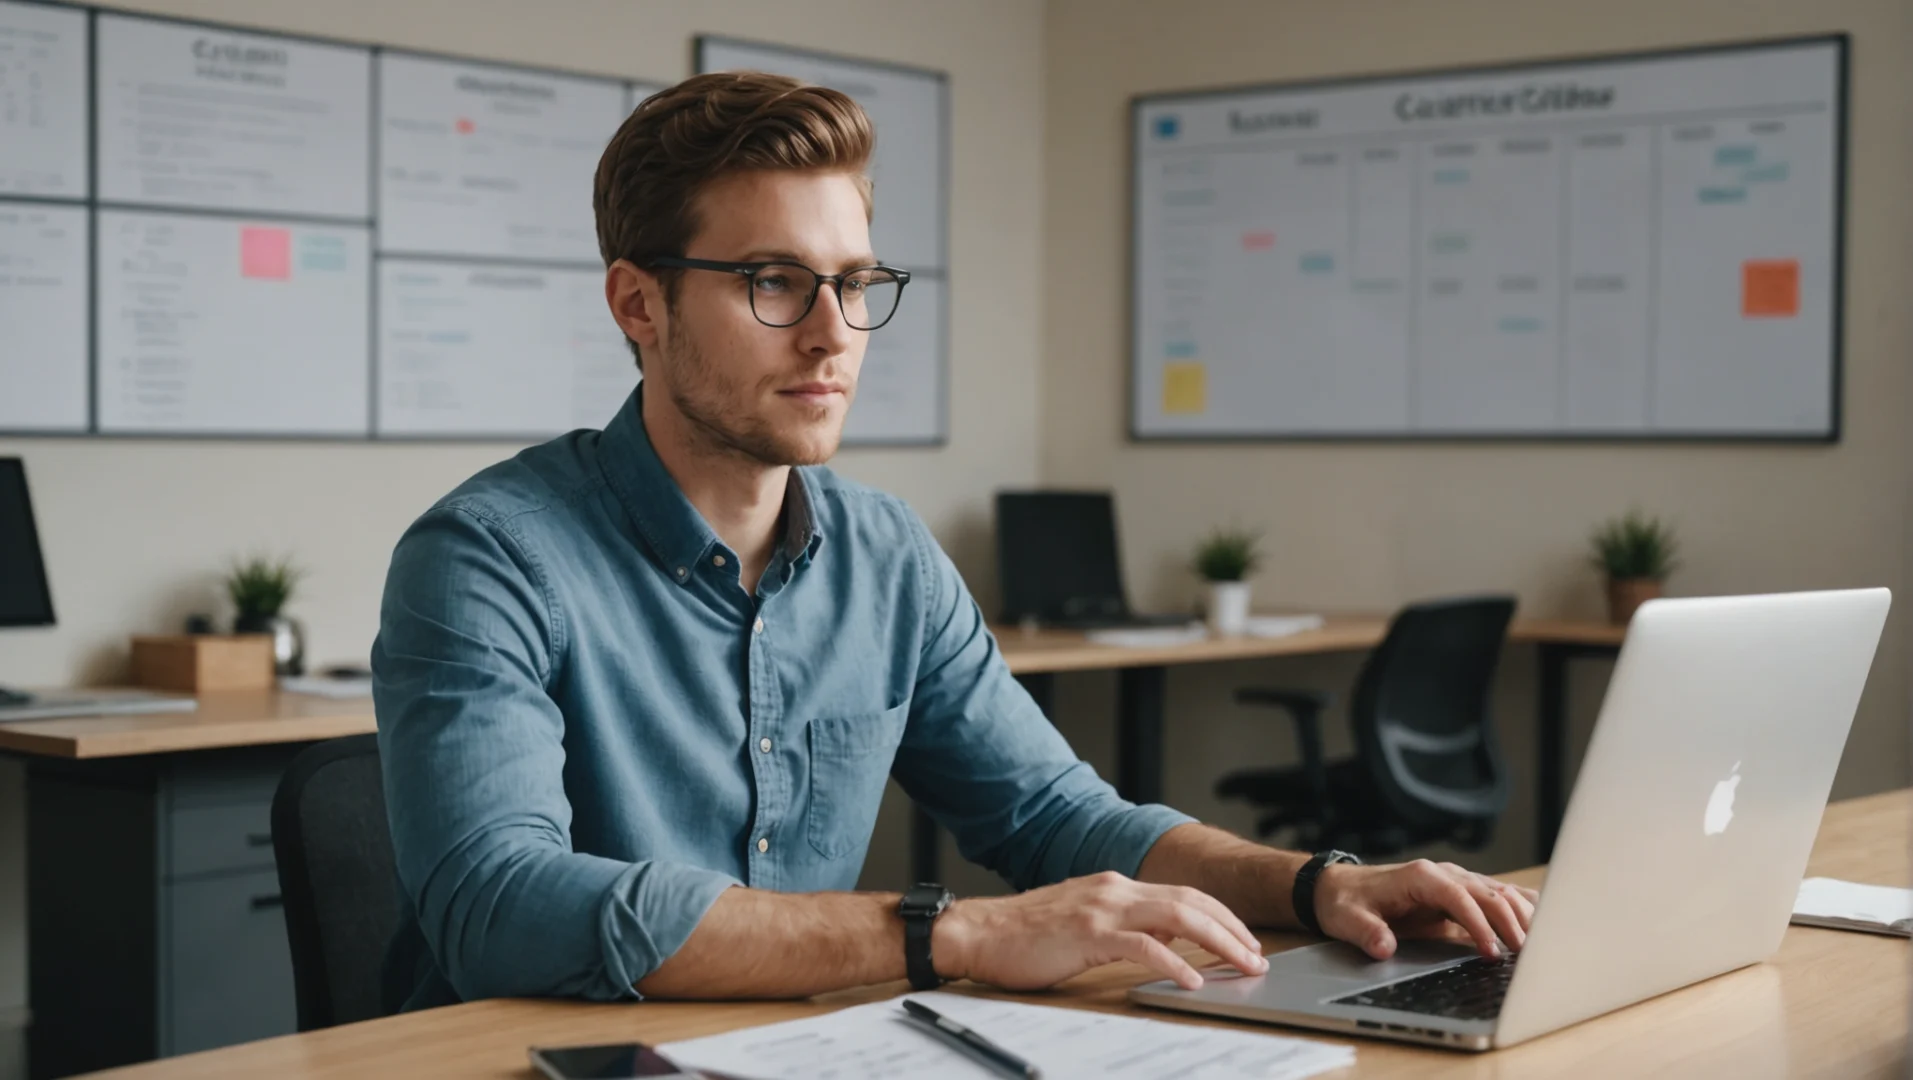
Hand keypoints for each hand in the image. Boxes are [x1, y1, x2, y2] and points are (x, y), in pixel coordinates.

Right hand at [932, 871, 1268, 990]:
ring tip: (1243, 966)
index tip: (1244, 941)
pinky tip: (1192, 981)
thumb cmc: (1023, 934)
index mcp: (1114, 885)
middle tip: (1258, 956)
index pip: (1183, 894)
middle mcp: (1114, 888)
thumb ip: (1121, 924)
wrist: (977, 932)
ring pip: (1178, 917)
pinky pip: (1144, 946)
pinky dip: (1174, 962)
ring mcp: (1102, 908)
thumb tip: (1164, 941)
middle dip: (1232, 928)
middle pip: (1191, 902)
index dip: (1221, 916)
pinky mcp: (1088, 933)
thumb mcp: (1081, 920)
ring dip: (1218, 942)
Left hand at [1314, 859, 1538, 960]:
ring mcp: (1456, 882)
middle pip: (1489, 893)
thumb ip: (1367, 932)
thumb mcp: (1347, 919)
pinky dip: (1521, 908)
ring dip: (1522, 916)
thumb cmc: (1347, 902)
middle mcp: (1443, 874)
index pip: (1459, 897)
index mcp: (1420, 877)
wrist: (1341, 887)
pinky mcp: (1462, 894)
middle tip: (1527, 956)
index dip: (1478, 923)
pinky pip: (1498, 898)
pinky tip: (1544, 922)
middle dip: (1511, 923)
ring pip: (1500, 894)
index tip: (1490, 952)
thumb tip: (1384, 947)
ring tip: (1543, 946)